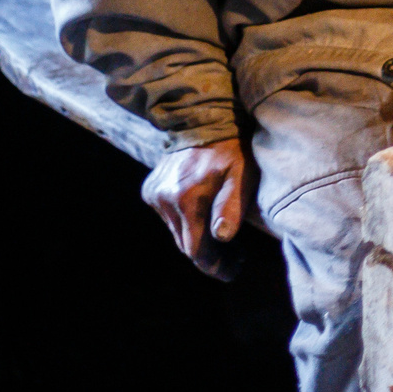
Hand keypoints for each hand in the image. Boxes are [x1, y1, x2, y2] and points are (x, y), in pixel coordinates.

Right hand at [141, 138, 249, 278]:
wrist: (204, 121)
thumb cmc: (231, 150)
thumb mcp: (241, 176)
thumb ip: (231, 207)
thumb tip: (222, 237)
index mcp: (187, 200)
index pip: (195, 250)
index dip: (214, 265)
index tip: (232, 270)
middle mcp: (166, 200)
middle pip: (184, 243)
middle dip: (208, 253)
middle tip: (233, 255)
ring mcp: (155, 194)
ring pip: (176, 231)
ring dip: (195, 235)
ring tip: (219, 233)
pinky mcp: (150, 189)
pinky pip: (168, 216)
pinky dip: (183, 218)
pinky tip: (200, 210)